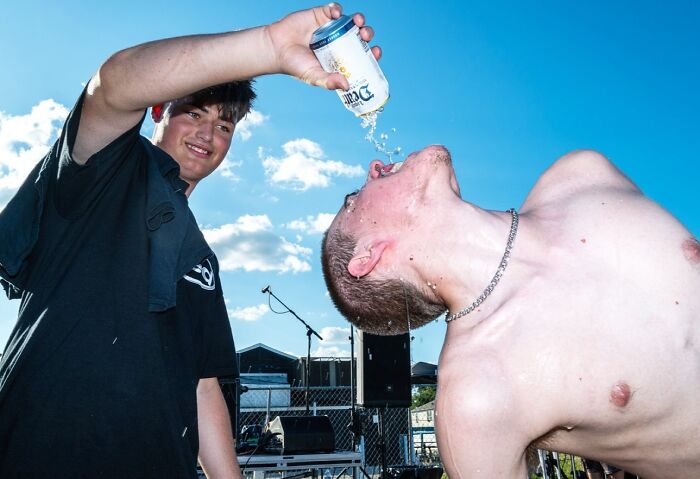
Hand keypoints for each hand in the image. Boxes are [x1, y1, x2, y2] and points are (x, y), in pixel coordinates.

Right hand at [264, 3, 381, 89]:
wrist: (276, 49)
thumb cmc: (296, 65)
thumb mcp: (314, 77)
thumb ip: (329, 81)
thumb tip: (347, 85)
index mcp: (342, 57)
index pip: (362, 54)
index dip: (372, 52)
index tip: (376, 52)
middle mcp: (339, 41)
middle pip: (360, 36)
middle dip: (367, 34)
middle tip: (365, 36)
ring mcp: (331, 27)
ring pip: (351, 21)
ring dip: (358, 20)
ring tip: (358, 23)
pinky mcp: (321, 14)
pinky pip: (333, 9)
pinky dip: (337, 9)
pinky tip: (336, 14)